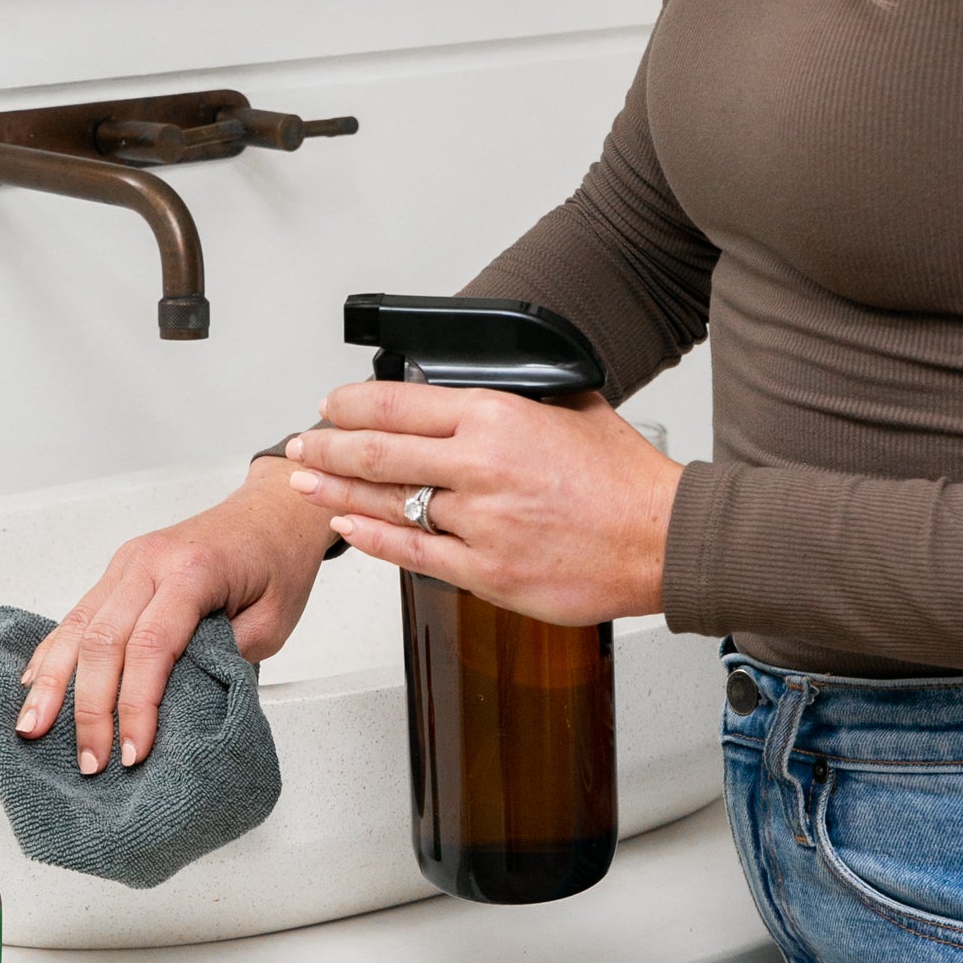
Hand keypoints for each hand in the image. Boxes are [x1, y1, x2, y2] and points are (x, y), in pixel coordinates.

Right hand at [14, 457, 333, 774]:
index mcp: (193, 571)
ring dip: (53, 682)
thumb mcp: (272, 622)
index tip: (133, 753)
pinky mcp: (120, 569)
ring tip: (33, 729)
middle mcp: (150, 561)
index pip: (151, 647)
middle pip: (103, 639)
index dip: (136, 706)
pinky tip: (34, 683)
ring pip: (78, 625)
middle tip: (89, 760)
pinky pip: (79, 613)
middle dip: (90, 707)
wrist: (275, 510)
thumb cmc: (279, 562)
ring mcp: (128, 561)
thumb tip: (175, 708)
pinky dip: (55, 651)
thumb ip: (222, 661)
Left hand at [284, 382, 682, 624]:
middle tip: (299, 445)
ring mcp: (479, 522)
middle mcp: (479, 467)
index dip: (350, 404)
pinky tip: (346, 526)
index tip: (330, 405)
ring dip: (336, 490)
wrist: (663, 541)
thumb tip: (477, 391)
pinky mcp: (485, 571)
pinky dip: (372, 538)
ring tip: (305, 483)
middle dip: (325, 447)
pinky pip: (411, 552)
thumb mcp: (571, 408)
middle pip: (376, 452)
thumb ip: (515, 401)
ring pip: (387, 503)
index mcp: (496, 418)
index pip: (397, 403)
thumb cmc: (625, 481)